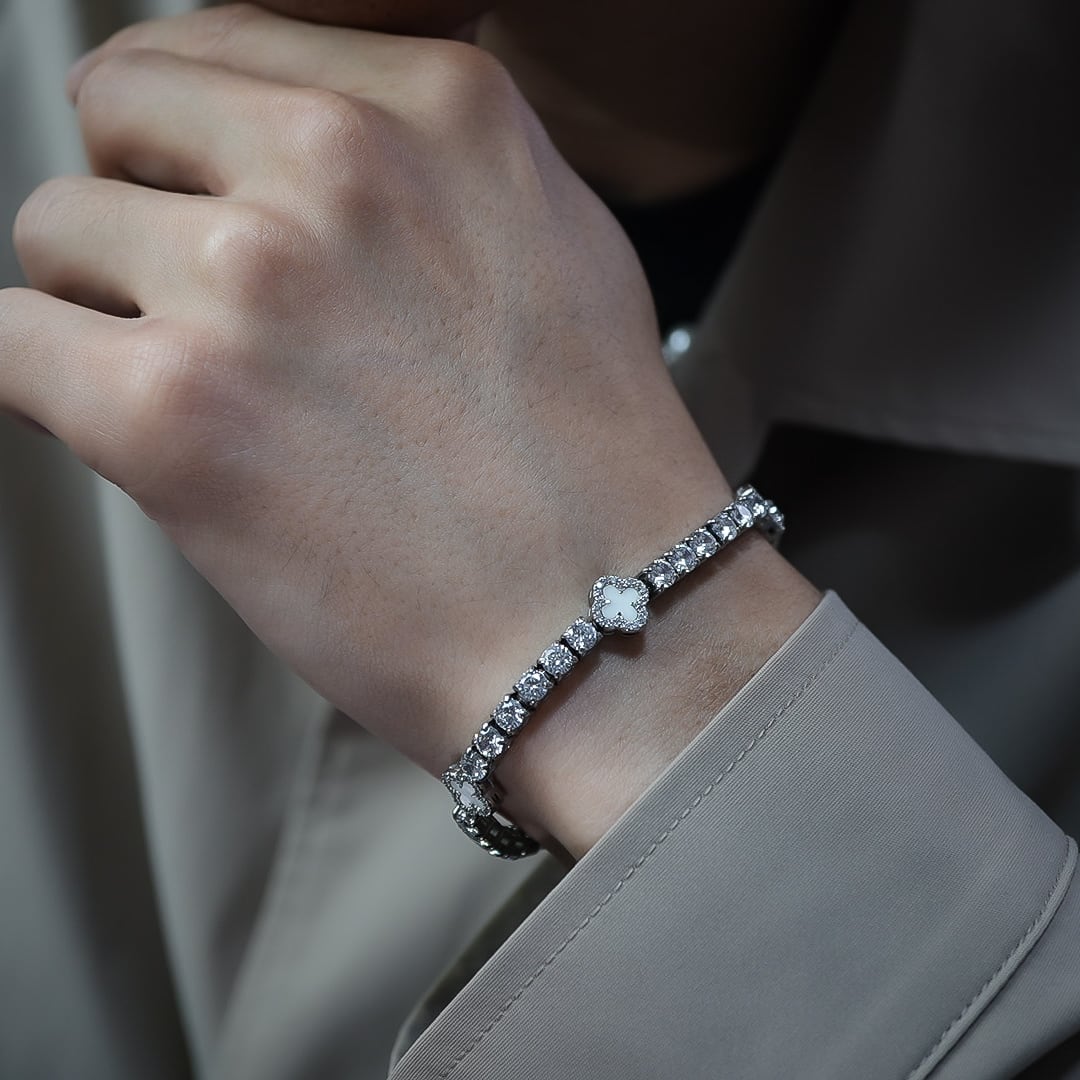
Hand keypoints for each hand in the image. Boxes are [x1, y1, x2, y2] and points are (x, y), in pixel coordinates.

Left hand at [5, 5, 816, 852]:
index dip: (199, 137)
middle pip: (120, 113)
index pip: (221, 45)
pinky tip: (137, 435)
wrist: (602, 623)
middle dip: (142, 203)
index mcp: (440, 109)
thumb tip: (310, 139)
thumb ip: (433, 167)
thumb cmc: (593, 465)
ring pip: (56, 234)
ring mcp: (247, 280)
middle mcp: (337, 165)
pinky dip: (50, 389)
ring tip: (204, 395)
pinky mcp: (169, 411)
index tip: (202, 193)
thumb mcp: (558, 247)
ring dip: (105, 310)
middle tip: (198, 300)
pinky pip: (11, 346)